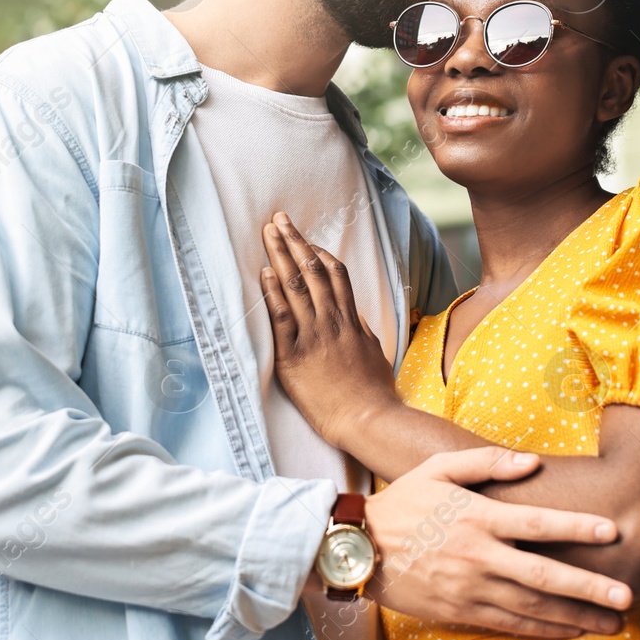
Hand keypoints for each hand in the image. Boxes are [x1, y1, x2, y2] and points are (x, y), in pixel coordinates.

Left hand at [260, 213, 399, 448]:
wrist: (368, 420)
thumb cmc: (374, 393)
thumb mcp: (374, 354)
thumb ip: (362, 331)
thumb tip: (354, 316)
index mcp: (351, 320)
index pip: (336, 275)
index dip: (319, 253)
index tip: (307, 240)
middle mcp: (332, 321)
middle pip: (311, 271)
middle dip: (294, 242)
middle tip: (278, 219)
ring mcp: (313, 337)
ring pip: (296, 286)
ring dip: (280, 255)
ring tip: (267, 233)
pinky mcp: (294, 356)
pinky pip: (282, 318)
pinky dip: (273, 293)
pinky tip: (265, 273)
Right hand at [365, 447, 630, 637]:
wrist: (359, 548)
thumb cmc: (404, 501)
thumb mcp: (438, 468)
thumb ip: (487, 461)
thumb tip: (532, 462)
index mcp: (477, 517)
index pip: (536, 524)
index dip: (576, 528)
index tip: (611, 532)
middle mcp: (478, 557)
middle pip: (543, 577)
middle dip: (589, 588)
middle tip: (627, 596)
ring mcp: (470, 589)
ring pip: (532, 608)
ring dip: (575, 617)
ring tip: (611, 624)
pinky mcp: (461, 611)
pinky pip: (509, 624)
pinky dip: (542, 630)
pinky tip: (570, 631)